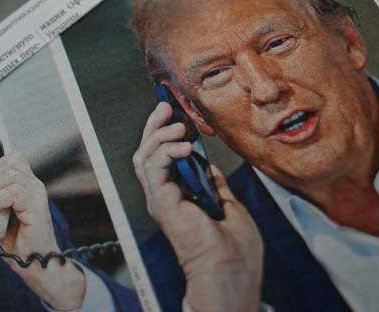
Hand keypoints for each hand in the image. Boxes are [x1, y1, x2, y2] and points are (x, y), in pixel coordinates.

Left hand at [0, 152, 85, 310]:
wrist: (34, 262)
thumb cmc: (19, 241)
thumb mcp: (1, 214)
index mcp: (28, 184)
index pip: (13, 159)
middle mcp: (35, 186)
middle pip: (9, 165)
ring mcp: (37, 195)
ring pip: (10, 176)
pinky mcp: (37, 207)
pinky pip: (14, 193)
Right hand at [132, 102, 262, 311]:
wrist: (232, 272)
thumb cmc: (234, 251)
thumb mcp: (228, 205)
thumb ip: (214, 184)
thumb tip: (208, 164)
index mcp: (177, 197)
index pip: (161, 157)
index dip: (165, 133)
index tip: (177, 113)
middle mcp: (163, 197)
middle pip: (147, 152)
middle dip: (154, 126)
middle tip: (166, 107)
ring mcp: (160, 200)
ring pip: (144, 157)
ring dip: (159, 136)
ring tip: (179, 128)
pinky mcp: (162, 203)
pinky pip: (153, 170)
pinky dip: (165, 153)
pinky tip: (184, 147)